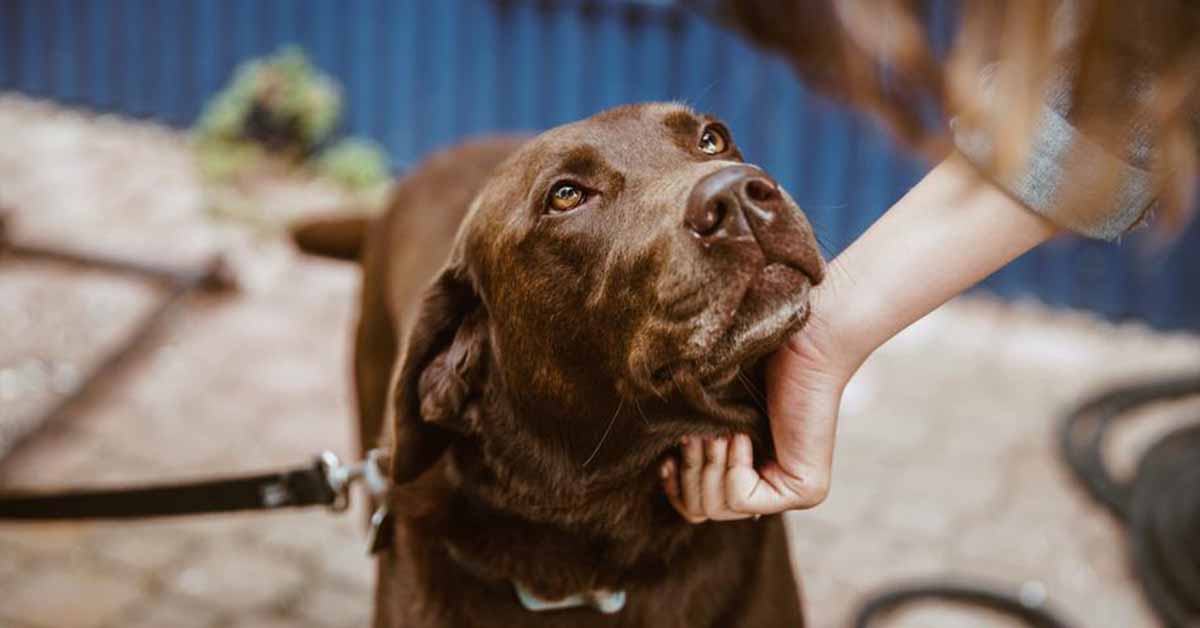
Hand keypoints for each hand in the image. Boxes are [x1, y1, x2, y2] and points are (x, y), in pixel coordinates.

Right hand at [661, 311, 852, 521]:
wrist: (799, 340)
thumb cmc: (751, 362)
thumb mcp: (709, 413)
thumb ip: (691, 442)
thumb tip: (660, 468)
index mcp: (748, 471)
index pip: (698, 508)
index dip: (675, 487)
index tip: (665, 461)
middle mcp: (772, 488)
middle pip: (703, 511)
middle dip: (690, 472)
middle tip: (695, 436)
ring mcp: (792, 493)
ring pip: (718, 509)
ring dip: (708, 466)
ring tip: (716, 432)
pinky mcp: (806, 490)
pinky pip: (741, 499)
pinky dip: (733, 466)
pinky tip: (742, 435)